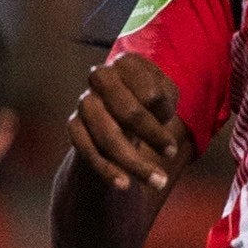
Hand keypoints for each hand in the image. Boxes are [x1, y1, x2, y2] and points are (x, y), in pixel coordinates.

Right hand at [65, 52, 190, 193]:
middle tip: (173, 154)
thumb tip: (155, 112)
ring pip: (108, 134)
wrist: (120, 121)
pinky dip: (107, 169)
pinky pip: (87, 150)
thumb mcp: (166, 98)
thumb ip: (166, 100)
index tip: (172, 122)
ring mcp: (85, 101)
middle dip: (152, 135)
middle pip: (127, 111)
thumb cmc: (151, 105)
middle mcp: (101, 77)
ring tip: (159, 181)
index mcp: (127, 63)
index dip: (164, 112)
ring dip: (134, 162)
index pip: (149, 91)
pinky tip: (125, 184)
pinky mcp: (74, 126)